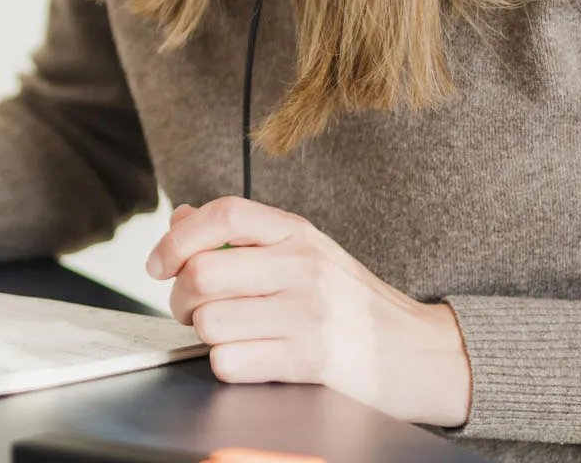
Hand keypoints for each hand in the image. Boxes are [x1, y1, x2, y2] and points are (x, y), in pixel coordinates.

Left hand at [146, 197, 471, 427]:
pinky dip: (228, 366)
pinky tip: (252, 360)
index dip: (175, 239)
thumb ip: (245, 236)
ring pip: (210, 322)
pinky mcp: (311, 360)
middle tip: (193, 312)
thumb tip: (180, 220)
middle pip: (202, 274)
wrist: (423, 354)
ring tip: (232, 337)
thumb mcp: (306, 254)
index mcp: (298, 232)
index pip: (222, 215)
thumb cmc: (353, 306)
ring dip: (206, 337)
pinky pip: (230, 362)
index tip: (157, 266)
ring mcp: (309, 313)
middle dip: (181, 300)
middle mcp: (303, 266)